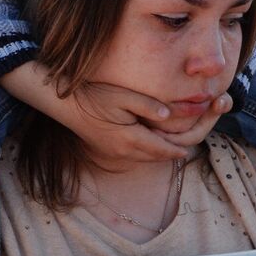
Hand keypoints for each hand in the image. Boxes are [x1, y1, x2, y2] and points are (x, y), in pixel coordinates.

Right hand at [56, 81, 230, 160]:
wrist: (63, 105)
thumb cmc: (93, 96)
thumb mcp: (122, 96)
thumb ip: (147, 106)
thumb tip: (169, 115)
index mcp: (130, 139)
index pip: (162, 150)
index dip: (178, 149)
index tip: (191, 149)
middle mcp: (124, 151)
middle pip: (156, 158)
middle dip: (172, 154)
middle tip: (187, 148)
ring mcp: (114, 153)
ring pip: (145, 159)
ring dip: (159, 155)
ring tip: (173, 148)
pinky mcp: (107, 150)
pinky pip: (134, 156)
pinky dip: (147, 153)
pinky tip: (150, 144)